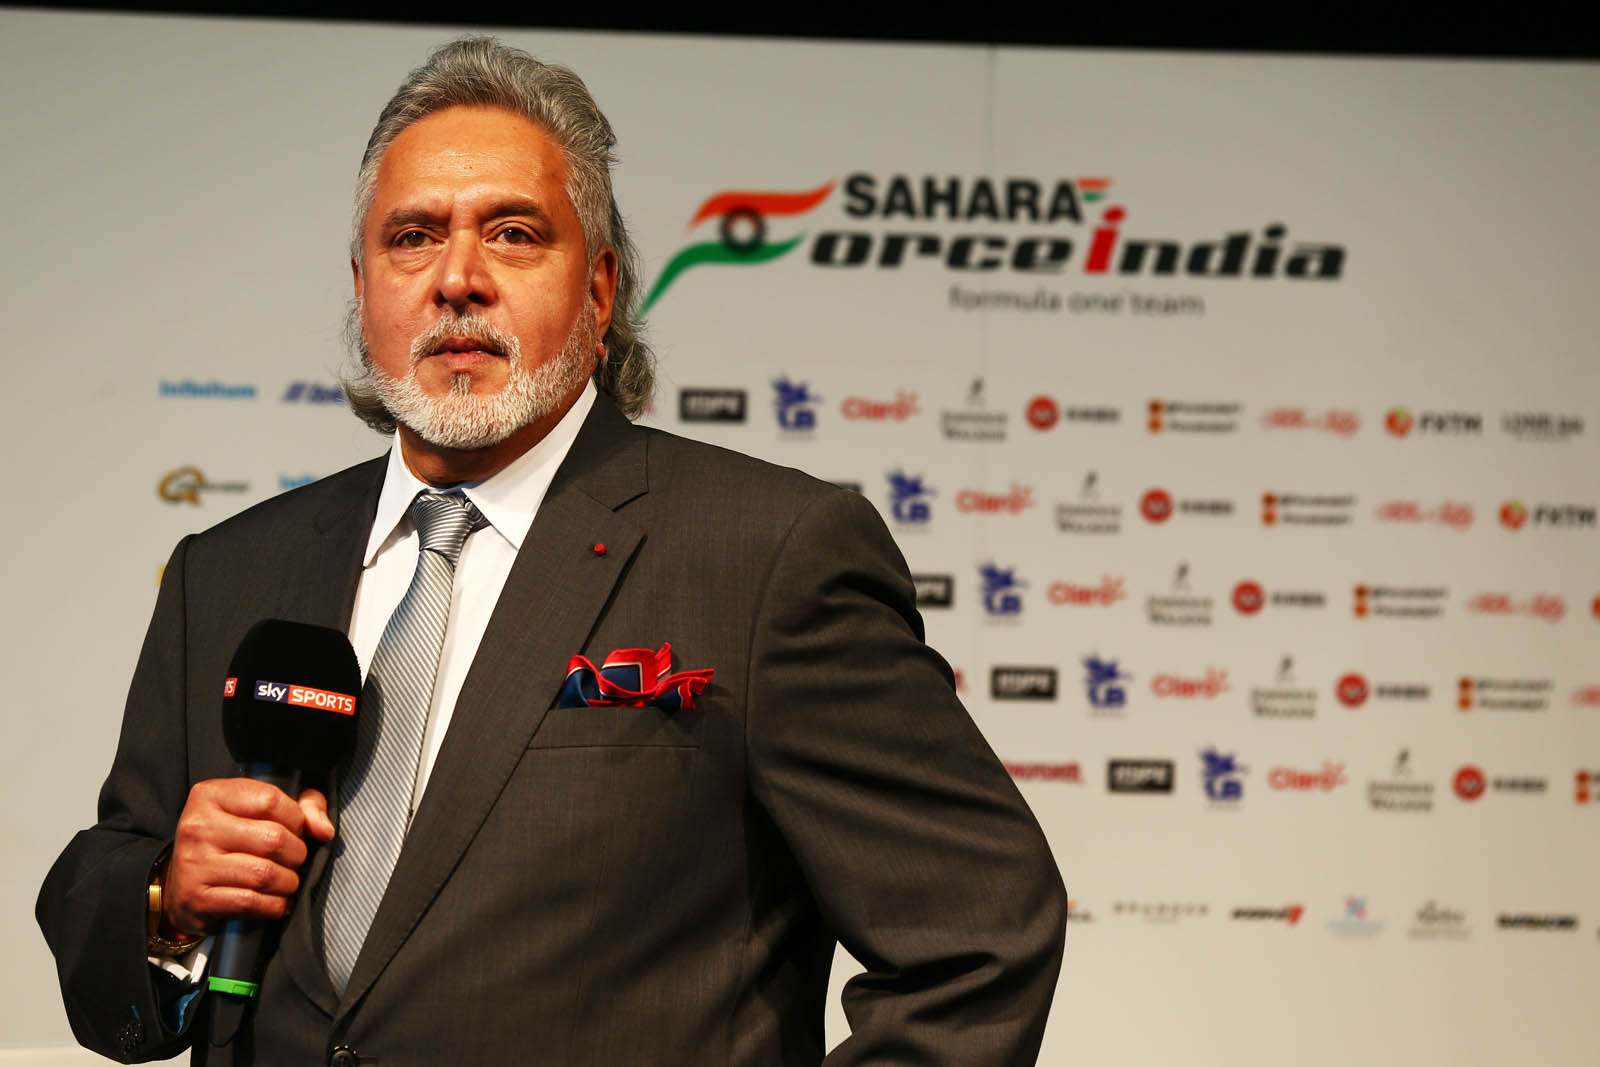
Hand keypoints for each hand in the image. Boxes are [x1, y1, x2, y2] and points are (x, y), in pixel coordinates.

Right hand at [162, 779, 334, 935]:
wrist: (180, 883)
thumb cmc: (230, 841)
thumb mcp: (260, 809)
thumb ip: (303, 806)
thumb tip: (324, 830)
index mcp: (212, 795)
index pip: (271, 799)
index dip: (296, 818)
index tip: (296, 830)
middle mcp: (198, 826)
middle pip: (273, 839)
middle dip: (296, 854)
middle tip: (293, 860)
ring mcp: (193, 863)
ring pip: (265, 873)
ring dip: (288, 882)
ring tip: (286, 881)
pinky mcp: (195, 898)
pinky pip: (251, 902)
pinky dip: (274, 905)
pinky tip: (275, 901)